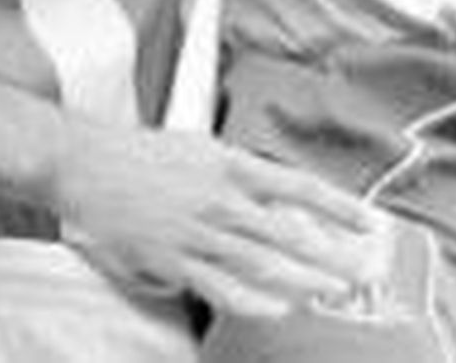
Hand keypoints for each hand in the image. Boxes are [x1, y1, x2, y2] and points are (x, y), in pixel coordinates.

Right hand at [54, 121, 382, 320]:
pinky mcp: (173, 260)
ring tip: (334, 293)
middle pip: (289, 234)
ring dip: (304, 282)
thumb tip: (275, 195)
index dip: (337, 207)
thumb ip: (238, 172)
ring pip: (263, 265)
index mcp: (229, 163)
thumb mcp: (199, 147)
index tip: (368, 223)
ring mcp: (197, 232)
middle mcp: (220, 198)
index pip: (296, 186)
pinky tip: (279, 309)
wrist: (86, 163)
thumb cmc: (142, 152)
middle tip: (365, 272)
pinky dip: (254, 301)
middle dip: (333, 256)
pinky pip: (221, 288)